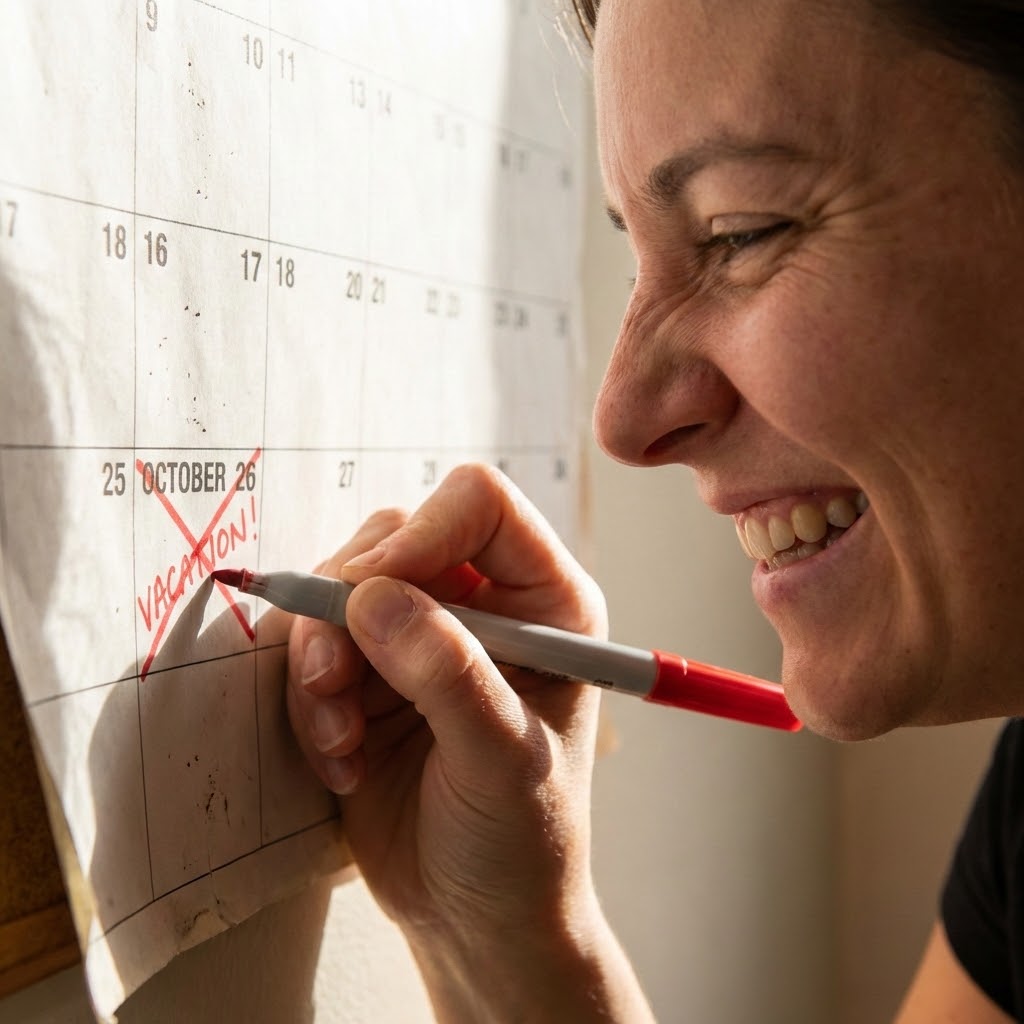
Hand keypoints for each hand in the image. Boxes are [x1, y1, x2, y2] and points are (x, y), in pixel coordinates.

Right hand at [286, 464, 605, 936]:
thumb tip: (374, 596)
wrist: (476, 915)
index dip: (421, 534)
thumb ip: (446, 674)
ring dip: (320, 659)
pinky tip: (339, 757)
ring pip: (339, 586)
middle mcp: (481, 602)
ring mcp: (419, 634)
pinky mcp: (368, 672)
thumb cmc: (521, 840)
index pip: (478, 506)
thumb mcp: (501, 760)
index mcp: (544, 601)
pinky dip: (309, 697)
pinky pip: (311, 644)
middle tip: (336, 682)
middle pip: (392, 536)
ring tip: (341, 738)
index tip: (371, 594)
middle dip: (348, 605)